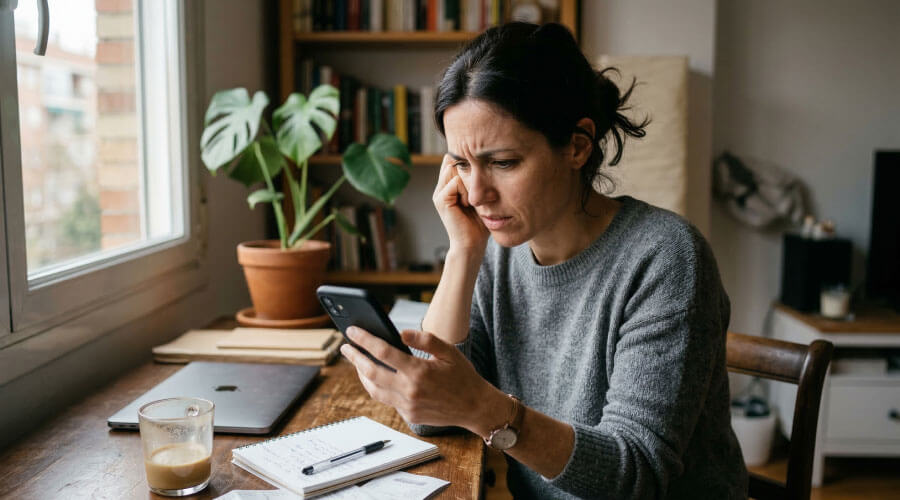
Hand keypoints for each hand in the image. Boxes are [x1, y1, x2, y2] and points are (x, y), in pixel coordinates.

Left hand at [340, 326, 498, 431]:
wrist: (475, 408)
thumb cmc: (463, 376)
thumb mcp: (449, 351)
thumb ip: (425, 339)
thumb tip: (400, 333)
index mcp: (419, 372)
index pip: (383, 352)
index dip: (364, 340)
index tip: (352, 331)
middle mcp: (410, 391)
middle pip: (371, 372)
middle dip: (355, 357)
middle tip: (345, 346)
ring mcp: (408, 406)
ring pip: (374, 389)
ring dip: (361, 374)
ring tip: (356, 360)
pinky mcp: (409, 415)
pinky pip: (386, 399)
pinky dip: (376, 386)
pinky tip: (374, 376)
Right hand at [433, 154, 489, 253]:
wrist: (472, 243)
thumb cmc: (479, 223)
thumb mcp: (480, 197)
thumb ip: (477, 181)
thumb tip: (483, 162)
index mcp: (449, 186)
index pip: (455, 161)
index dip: (468, 164)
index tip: (480, 177)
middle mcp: (442, 188)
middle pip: (454, 163)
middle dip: (470, 173)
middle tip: (476, 194)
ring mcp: (439, 193)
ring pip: (455, 171)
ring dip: (468, 184)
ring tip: (471, 201)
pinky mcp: (441, 199)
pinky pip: (455, 182)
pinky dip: (466, 192)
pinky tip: (468, 205)